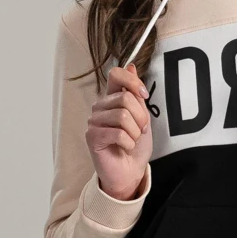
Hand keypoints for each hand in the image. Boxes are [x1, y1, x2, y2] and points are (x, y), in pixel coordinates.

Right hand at [85, 62, 152, 199]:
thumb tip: (131, 66)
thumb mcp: (142, 117)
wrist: (130, 171)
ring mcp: (94, 121)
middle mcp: (100, 106)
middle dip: (141, 117)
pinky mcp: (92, 137)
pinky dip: (128, 142)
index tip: (144, 95)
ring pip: (123, 116)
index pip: (116, 74)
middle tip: (140, 130)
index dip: (133, 82)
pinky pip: (118, 133)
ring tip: (132, 140)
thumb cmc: (135, 145)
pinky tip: (125, 147)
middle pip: (125, 98)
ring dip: (135, 132)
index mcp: (112, 98)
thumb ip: (136, 94)